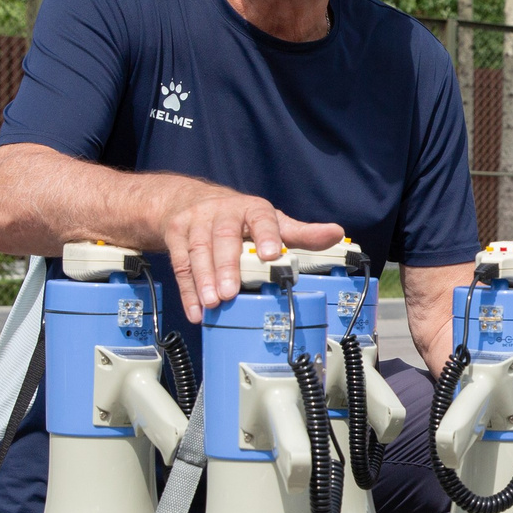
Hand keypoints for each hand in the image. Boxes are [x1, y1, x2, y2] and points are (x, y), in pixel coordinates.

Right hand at [154, 178, 342, 321]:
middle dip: (226, 266)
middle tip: (230, 292)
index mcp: (252, 208)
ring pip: (198, 251)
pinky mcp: (175, 233)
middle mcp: (222, 212)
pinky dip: (188, 291)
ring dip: (204, 280)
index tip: (270, 254)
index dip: (266, 235)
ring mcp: (196, 221)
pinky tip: (196, 311)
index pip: (262, 219)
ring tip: (213, 304)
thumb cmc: (240, 219)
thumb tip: (336, 233)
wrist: (190, 201)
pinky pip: (180, 264)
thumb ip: (301, 233)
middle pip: (224, 238)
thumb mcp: (271, 222)